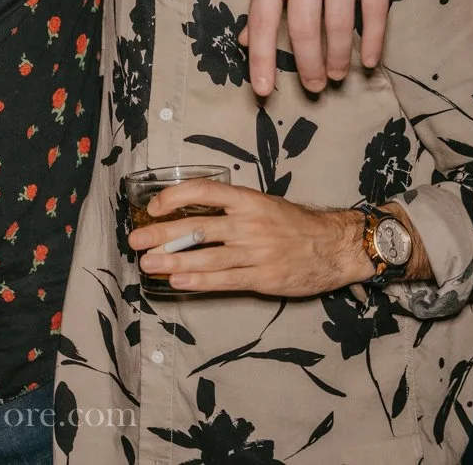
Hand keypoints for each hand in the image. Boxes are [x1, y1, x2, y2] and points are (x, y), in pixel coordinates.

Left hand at [130, 180, 366, 297]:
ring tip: (148, 265)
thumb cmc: (296, 224)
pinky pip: (225, 280)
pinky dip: (198, 281)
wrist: (336, 246)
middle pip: (198, 228)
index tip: (154, 207)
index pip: (204, 191)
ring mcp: (257, 253)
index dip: (175, 197)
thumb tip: (190, 215)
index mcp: (249, 200)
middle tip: (136, 240)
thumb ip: (232, 209)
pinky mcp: (264, 278)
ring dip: (173, 262)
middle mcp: (250, 224)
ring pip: (206, 257)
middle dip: (162, 235)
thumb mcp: (264, 205)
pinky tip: (178, 281)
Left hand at [240, 0, 394, 95]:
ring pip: (338, 24)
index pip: (261, 19)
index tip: (262, 90)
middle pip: (302, 28)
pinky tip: (368, 59)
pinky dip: (372, 40)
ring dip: (338, 58)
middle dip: (308, 66)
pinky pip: (375, 10)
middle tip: (314, 86)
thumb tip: (248, 38)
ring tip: (338, 75)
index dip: (261, 58)